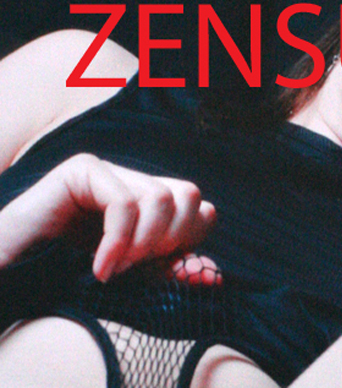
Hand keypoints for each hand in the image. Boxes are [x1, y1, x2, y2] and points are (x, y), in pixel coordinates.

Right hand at [0, 153, 216, 282]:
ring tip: (114, 270)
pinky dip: (118, 244)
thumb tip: (214, 277)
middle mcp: (134, 181)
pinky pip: (124, 204)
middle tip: (137, 267)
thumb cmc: (70, 277)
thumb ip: (170, 273)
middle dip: (171, 239)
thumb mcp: (133, 276)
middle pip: (188, 195)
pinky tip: (100, 268)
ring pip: (160, 198)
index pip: (199, 208)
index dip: (190, 241)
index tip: (161, 271)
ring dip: (142, 245)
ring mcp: (110, 171)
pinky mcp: (83, 170)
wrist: (9, 276)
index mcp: (148, 203)